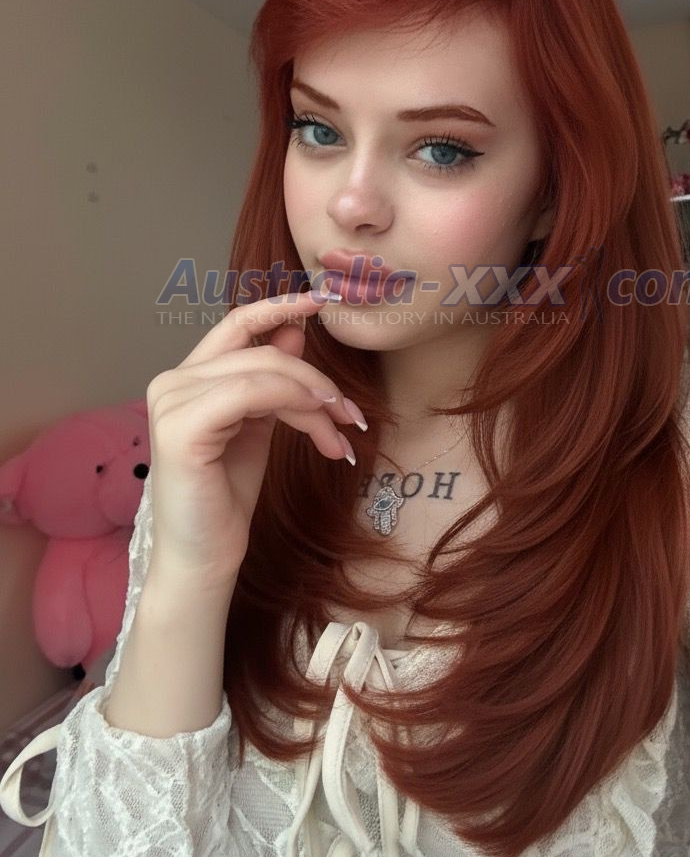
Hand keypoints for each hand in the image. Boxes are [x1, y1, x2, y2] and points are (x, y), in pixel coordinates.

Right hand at [143, 290, 360, 589]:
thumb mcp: (259, 426)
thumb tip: (296, 332)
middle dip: (316, 381)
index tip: (323, 300)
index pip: (235, 324)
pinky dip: (294, 406)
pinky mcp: (180, 427)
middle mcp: (171, 382)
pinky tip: (320, 433)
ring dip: (314, 400)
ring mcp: (171, 402)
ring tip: (339, 435)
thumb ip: (272, 380)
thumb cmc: (226, 497)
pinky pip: (251, 393)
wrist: (204, 557)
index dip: (279, 306)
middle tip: (352, 415)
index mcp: (187, 378)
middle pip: (262, 354)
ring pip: (264, 372)